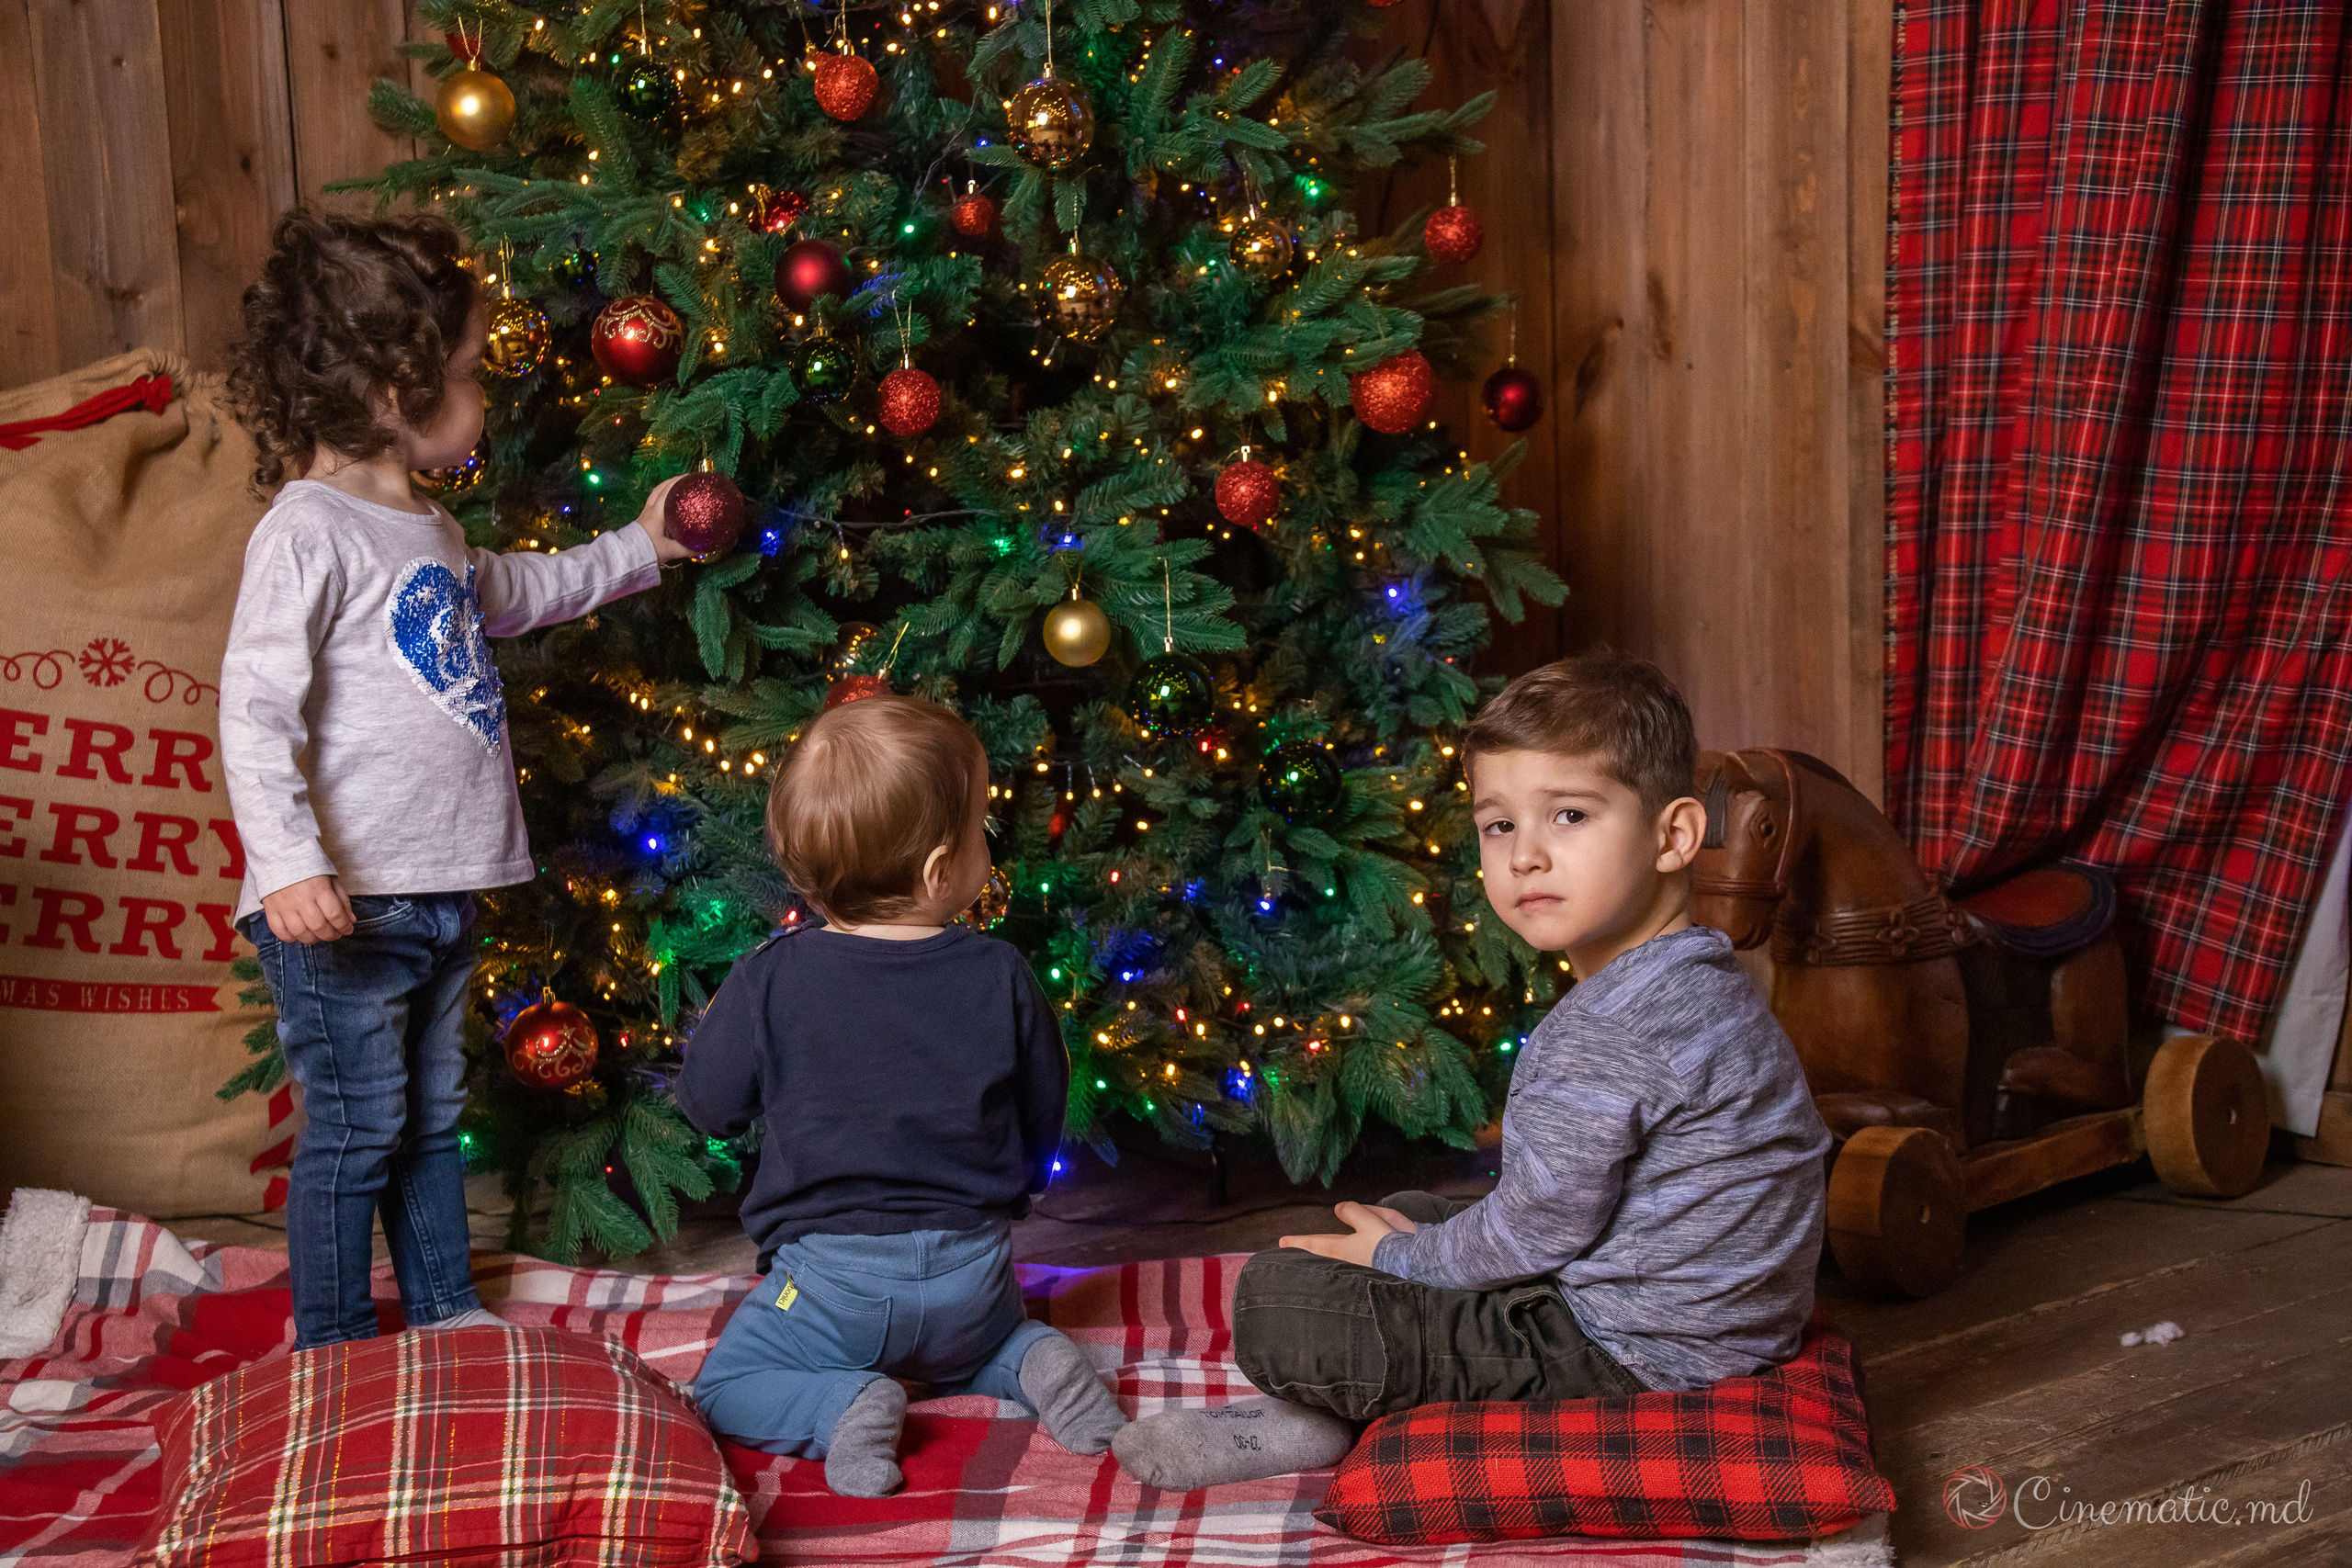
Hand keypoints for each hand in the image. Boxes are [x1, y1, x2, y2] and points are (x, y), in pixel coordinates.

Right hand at [262, 874, 352, 943]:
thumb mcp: (331, 879)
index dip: (343, 926)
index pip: (334, 914)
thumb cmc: (310, 868)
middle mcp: (301, 899)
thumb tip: (351, 921)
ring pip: (299, 932)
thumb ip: (342, 900)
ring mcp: (284, 905)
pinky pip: (279, 931)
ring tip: (318, 936)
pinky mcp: (270, 909)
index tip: (348, 929)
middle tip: (335, 935)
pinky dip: (290, 938)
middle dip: (330, 935)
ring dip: (312, 939)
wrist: (279, 856)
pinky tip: (298, 935)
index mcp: (319, 889)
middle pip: (318, 926)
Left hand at [633, 475, 693, 562]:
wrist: (627, 555)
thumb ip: (688, 549)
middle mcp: (650, 510)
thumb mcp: (670, 551)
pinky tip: (668, 500)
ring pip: (655, 494)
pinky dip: (661, 495)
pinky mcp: (644, 518)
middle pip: (660, 488)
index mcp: (657, 513)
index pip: (667, 492)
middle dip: (673, 481)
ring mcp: (645, 513)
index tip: (689, 477)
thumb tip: (705, 548)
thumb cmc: (648, 550)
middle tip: (686, 479)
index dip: (678, 482)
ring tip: (677, 485)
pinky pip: (653, 501)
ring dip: (666, 487)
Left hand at [1277, 1200, 1419, 1269]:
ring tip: (1316, 1246)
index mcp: (1342, 1250)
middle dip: (1308, 1247)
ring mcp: (1360, 1267)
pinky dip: (1347, 1256)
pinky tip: (1349, 1254)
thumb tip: (1339, 1209)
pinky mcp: (1375, 1270)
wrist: (1415, 1265)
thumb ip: (1352, 1212)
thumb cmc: (1390, 1243)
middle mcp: (1348, 1261)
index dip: (1298, 1242)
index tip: (1281, 1242)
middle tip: (1288, 1245)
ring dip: (1326, 1252)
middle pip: (1324, 1250)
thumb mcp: (1369, 1219)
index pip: (1315, 1244)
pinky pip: (1357, 1258)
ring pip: (1339, 1254)